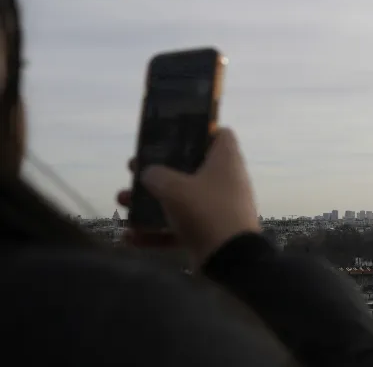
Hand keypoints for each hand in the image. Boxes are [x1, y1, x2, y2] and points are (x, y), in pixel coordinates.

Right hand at [118, 128, 260, 265]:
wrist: (231, 260)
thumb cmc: (206, 211)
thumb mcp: (174, 188)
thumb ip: (156, 175)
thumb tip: (149, 172)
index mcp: (225, 160)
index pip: (220, 134)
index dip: (199, 130)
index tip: (174, 133)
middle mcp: (224, 180)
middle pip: (190, 167)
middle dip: (159, 169)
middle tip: (134, 169)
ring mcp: (217, 207)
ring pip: (180, 198)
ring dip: (151, 201)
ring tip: (122, 202)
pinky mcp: (210, 231)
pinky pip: (180, 226)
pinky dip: (157, 231)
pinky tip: (130, 237)